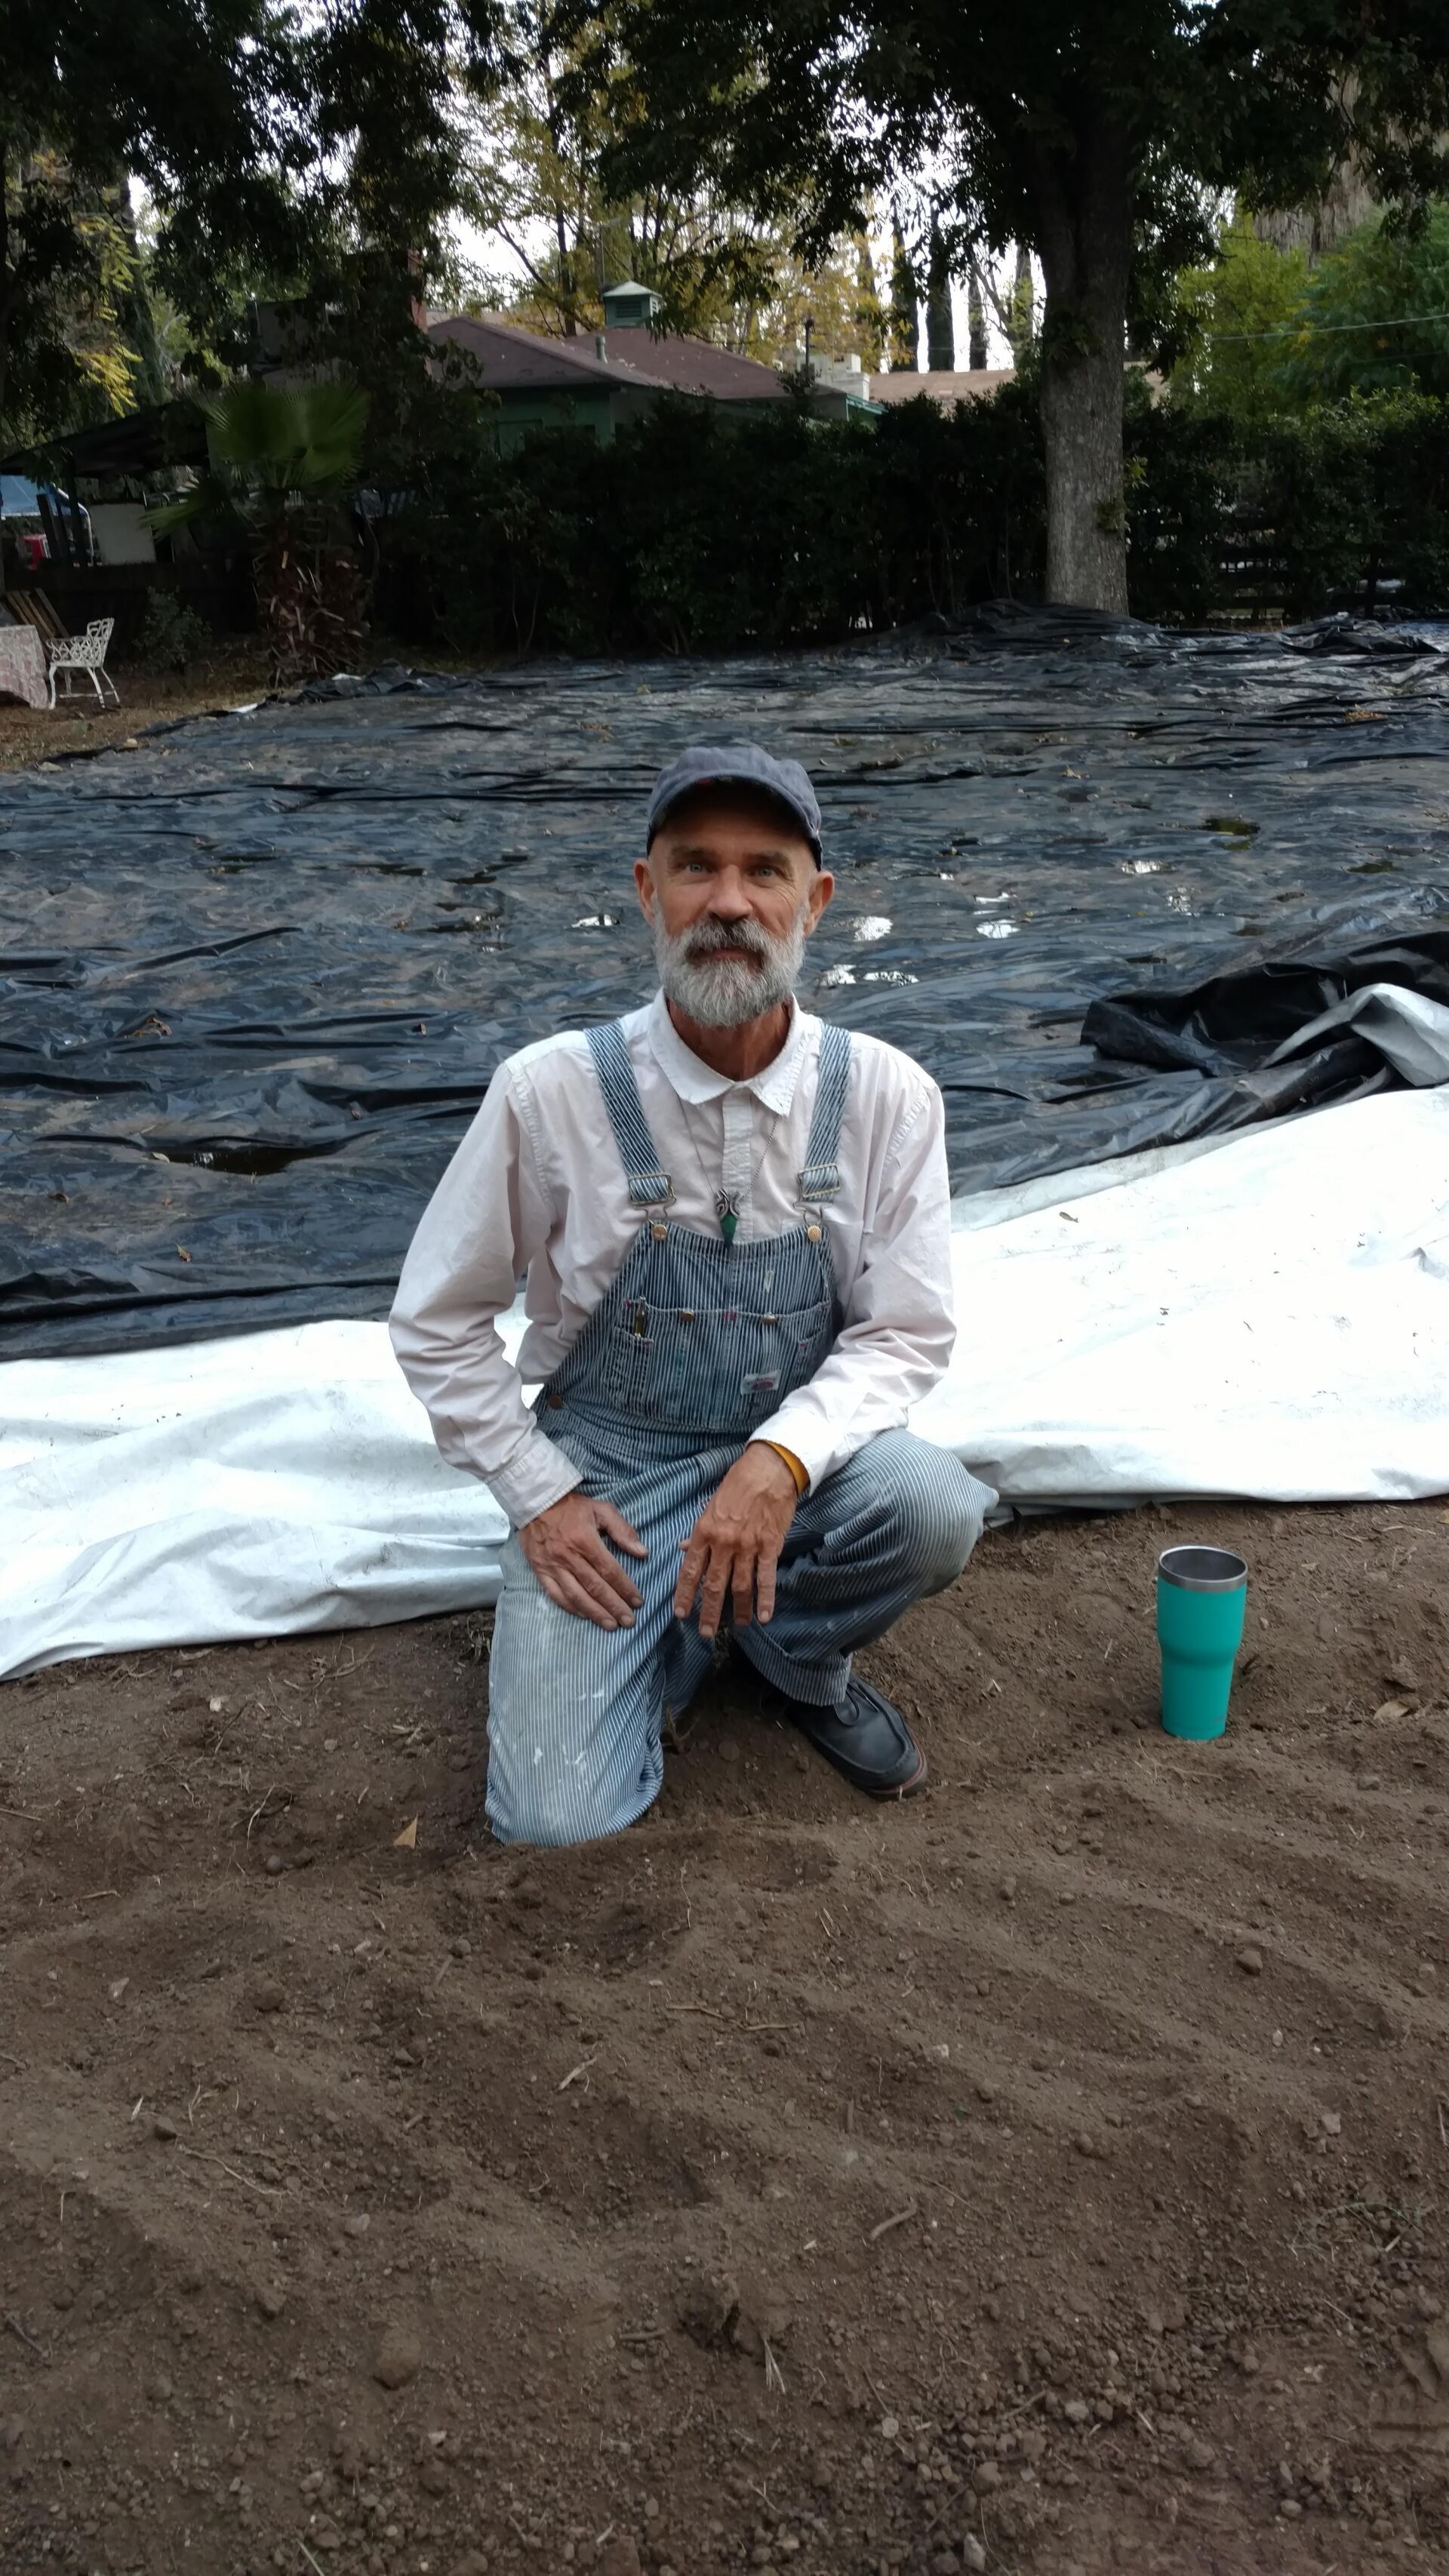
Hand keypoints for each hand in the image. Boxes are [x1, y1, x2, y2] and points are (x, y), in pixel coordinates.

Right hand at [518, 1491, 646, 1628]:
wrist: (534, 1502)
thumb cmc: (571, 1506)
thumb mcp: (601, 1509)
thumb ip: (622, 1530)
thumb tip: (642, 1552)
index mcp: (585, 1540)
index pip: (609, 1571)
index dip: (625, 1588)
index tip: (638, 1601)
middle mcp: (569, 1557)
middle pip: (595, 1587)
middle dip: (614, 1606)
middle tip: (629, 1621)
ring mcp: (553, 1566)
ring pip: (576, 1595)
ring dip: (595, 1613)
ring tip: (610, 1625)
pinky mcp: (540, 1571)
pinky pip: (556, 1594)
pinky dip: (571, 1607)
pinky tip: (585, 1615)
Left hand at [674, 1443, 799, 1640]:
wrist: (769, 1470)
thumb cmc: (738, 1484)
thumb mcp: (709, 1506)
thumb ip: (697, 1532)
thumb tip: (681, 1548)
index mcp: (704, 1532)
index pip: (690, 1570)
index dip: (684, 1594)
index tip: (681, 1613)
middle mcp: (723, 1543)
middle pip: (713, 1585)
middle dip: (709, 1612)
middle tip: (706, 1632)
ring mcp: (747, 1546)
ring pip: (740, 1586)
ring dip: (739, 1610)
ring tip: (738, 1627)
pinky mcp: (769, 1546)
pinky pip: (766, 1578)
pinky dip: (765, 1600)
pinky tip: (764, 1617)